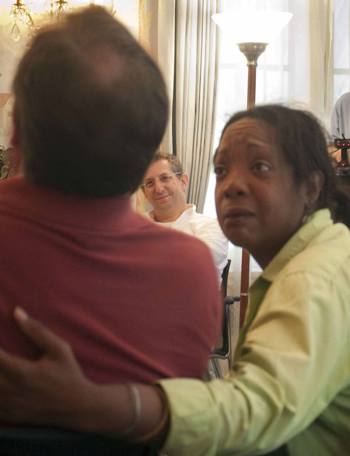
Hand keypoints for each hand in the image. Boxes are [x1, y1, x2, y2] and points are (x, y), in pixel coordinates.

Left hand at [0, 307, 93, 428]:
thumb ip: (36, 330)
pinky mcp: (9, 416)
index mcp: (21, 371)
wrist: (77, 407)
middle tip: (2, 355)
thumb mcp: (59, 348)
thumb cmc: (69, 374)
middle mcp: (11, 390)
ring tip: (3, 367)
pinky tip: (3, 382)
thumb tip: (17, 312)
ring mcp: (8, 406)